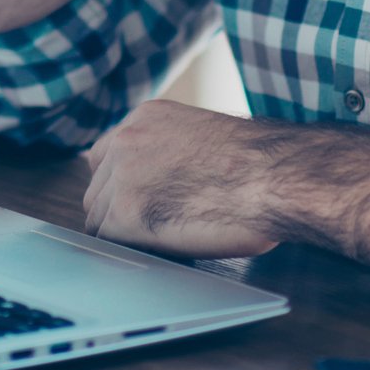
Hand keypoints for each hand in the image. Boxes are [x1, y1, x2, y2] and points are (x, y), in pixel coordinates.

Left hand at [82, 100, 277, 258]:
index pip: (105, 154)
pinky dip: (127, 250)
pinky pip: (107, 239)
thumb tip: (169, 177)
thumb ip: (174, 150)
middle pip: (97, 187)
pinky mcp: (125, 214)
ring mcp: (121, 176)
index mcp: (145, 117)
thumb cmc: (260, 164)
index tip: (135, 201)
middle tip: (148, 229)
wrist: (272, 177)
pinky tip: (156, 251)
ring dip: (122, 233)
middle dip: (116, 209)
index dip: (119, 183)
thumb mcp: (205, 135)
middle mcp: (125, 140)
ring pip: (98, 216)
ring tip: (159, 243)